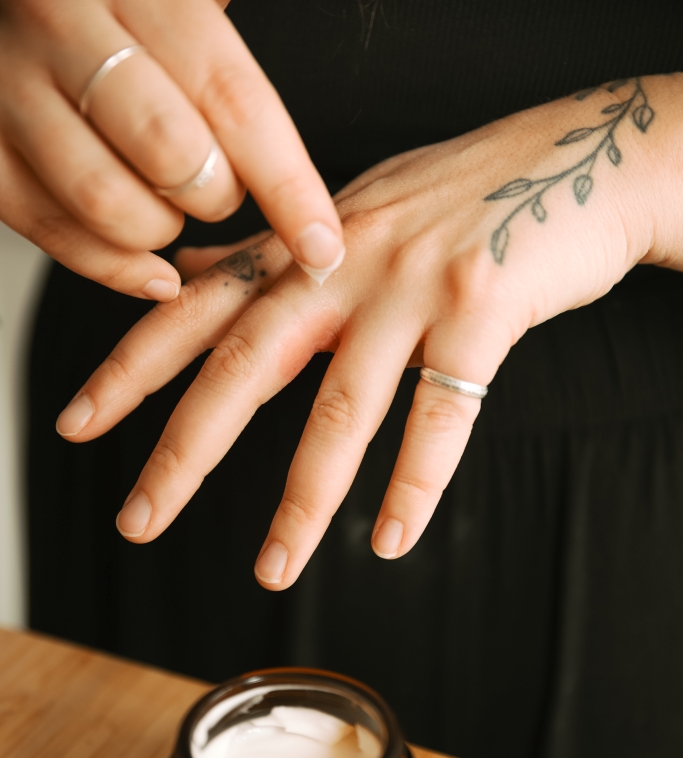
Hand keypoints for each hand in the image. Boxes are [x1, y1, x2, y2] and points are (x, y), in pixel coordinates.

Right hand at [0, 0, 342, 298]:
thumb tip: (307, 172)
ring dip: (159, 230)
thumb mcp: (188, 3)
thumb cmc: (122, 12)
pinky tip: (149, 268)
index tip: (323, 246)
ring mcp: (10, 87)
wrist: (23, 3)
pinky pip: (52, 233)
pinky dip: (111, 266)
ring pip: (109, 205)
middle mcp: (65, 25)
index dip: (288, 187)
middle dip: (214, 196)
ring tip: (167, 204)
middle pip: (172, 156)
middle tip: (215, 188)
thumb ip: (229, 55)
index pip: (235, 103)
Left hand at [56, 74, 682, 585]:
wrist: (580, 158)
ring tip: (273, 570)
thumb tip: (202, 275)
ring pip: (342, 407)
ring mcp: (411, 283)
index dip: (131, 366)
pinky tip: (394, 539)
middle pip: (244, 365)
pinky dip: (417, 485)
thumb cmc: (464, 197)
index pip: (198, 308)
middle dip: (184, 448)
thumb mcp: (351, 212)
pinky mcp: (483, 306)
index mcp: (307, 247)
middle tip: (138, 518)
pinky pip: (443, 413)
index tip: (77, 421)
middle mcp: (343, 262)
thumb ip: (279, 257)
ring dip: (302, 501)